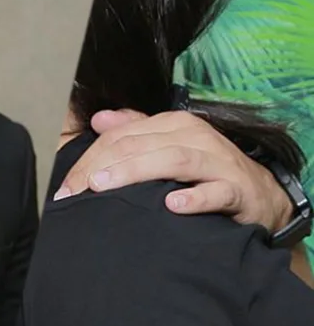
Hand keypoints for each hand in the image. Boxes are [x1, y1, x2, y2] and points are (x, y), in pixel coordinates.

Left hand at [55, 109, 293, 231]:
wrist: (260, 196)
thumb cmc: (204, 172)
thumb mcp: (167, 146)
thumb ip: (133, 132)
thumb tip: (98, 119)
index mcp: (172, 125)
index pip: (121, 137)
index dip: (88, 159)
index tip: (65, 188)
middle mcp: (194, 137)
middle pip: (139, 145)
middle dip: (101, 166)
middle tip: (74, 191)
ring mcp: (218, 162)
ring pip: (173, 159)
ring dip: (136, 171)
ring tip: (104, 186)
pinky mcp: (238, 190)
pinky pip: (216, 192)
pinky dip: (194, 198)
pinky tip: (172, 206)